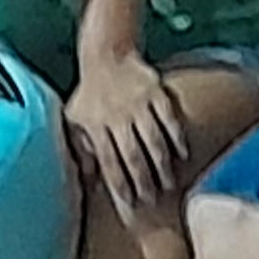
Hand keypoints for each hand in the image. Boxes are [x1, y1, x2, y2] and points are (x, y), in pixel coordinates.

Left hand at [66, 49, 192, 223]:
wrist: (107, 55)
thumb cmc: (89, 92)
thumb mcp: (75, 118)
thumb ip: (80, 146)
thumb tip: (86, 176)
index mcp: (95, 125)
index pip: (109, 161)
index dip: (120, 183)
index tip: (130, 203)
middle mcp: (117, 116)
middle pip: (132, 154)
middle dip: (142, 180)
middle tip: (151, 200)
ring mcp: (137, 104)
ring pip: (152, 139)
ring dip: (161, 164)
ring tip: (168, 184)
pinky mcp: (155, 92)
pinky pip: (168, 118)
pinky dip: (176, 137)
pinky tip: (183, 154)